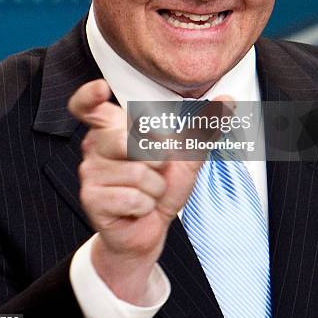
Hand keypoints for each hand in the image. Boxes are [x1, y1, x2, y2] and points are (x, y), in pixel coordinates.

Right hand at [68, 79, 203, 302]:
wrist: (150, 229)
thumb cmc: (161, 186)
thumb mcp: (186, 154)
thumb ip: (204, 126)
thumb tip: (229, 98)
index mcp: (113, 128)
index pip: (88, 106)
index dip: (89, 95)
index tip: (101, 88)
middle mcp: (95, 147)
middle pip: (127, 140)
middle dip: (156, 159)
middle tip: (155, 170)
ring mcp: (90, 173)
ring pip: (137, 172)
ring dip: (155, 188)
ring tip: (147, 193)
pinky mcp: (91, 199)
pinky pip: (133, 197)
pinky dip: (147, 205)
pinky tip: (138, 208)